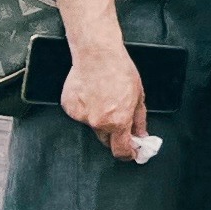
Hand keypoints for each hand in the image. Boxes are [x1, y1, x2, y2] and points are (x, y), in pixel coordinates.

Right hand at [60, 39, 153, 161]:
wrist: (97, 55)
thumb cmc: (120, 71)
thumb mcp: (138, 97)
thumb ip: (139, 121)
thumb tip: (141, 136)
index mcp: (118, 121)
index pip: (121, 151)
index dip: (128, 154)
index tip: (131, 153)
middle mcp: (98, 122)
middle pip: (106, 140)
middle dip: (114, 134)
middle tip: (118, 118)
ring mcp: (82, 116)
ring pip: (93, 126)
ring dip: (99, 118)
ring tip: (103, 97)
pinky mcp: (69, 108)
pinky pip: (81, 115)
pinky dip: (86, 108)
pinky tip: (91, 94)